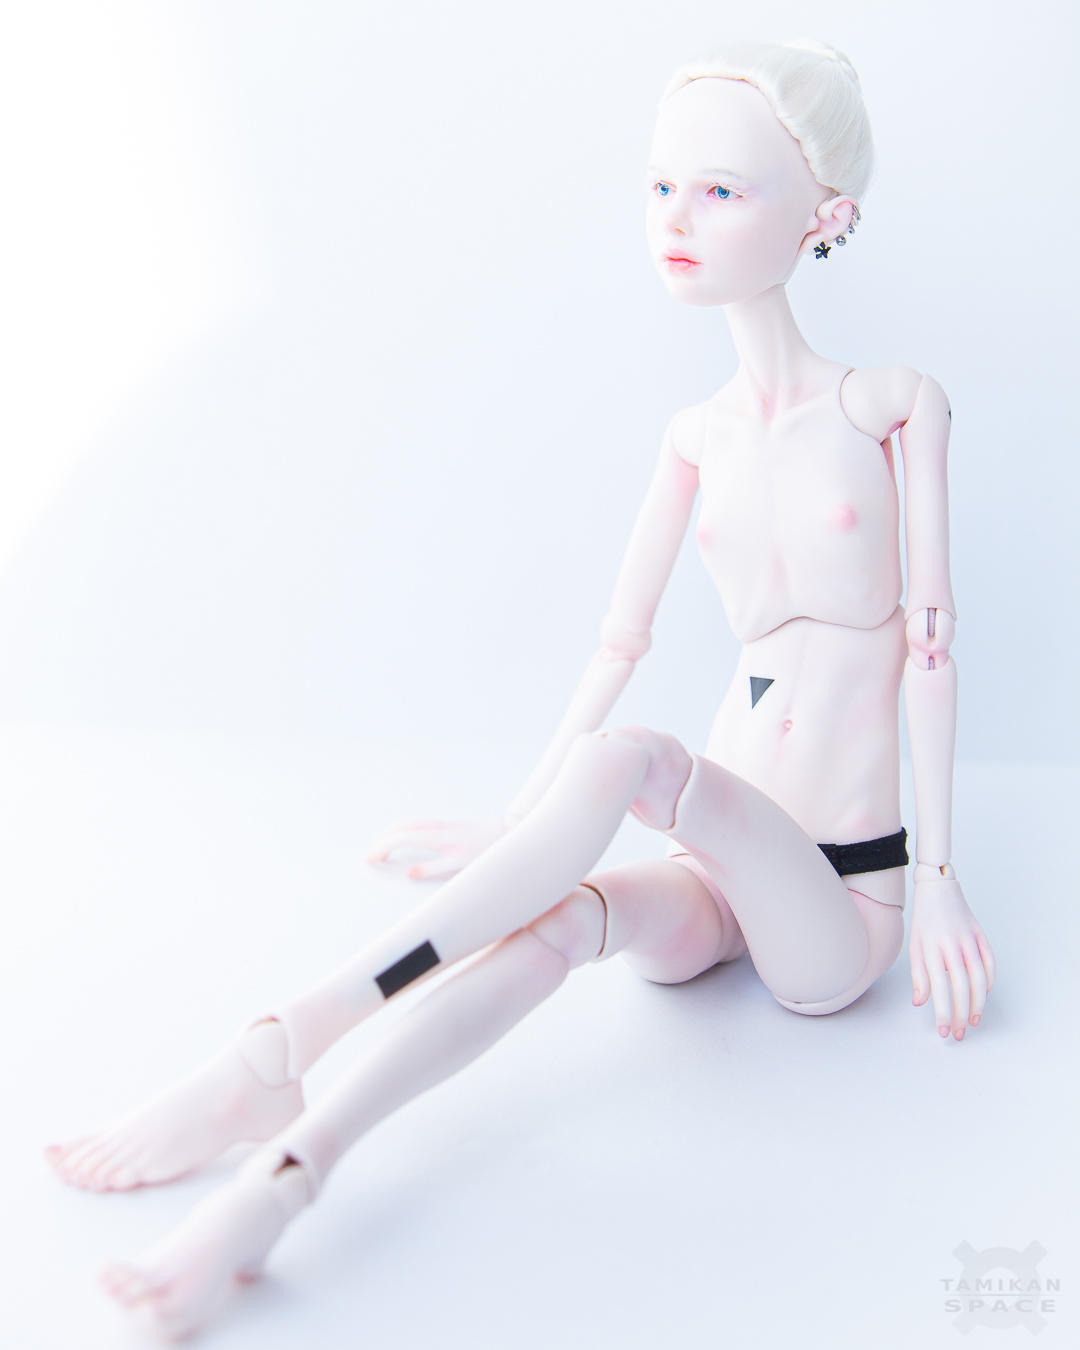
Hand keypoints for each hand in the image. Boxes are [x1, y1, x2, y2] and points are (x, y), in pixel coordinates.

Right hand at [365, 817, 508, 880]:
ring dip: (389, 834)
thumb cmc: (484, 851)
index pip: (400, 838)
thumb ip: (433, 869)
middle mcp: (434, 827)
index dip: (382, 848)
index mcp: (435, 836)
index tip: (370, 859)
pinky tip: (400, 840)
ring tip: (379, 847)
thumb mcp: (459, 865)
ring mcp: (438, 825)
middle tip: (369, 855)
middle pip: (399, 827)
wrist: (504, 833)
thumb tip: (408, 873)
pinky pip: (414, 825)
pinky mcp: (443, 826)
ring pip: (406, 824)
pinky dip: (400, 831)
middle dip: (380, 840)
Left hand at [909, 874, 995, 1040]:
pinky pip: (990, 964)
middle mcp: (951, 945)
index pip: (939, 988)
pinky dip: (989, 982)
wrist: (938, 890)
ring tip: (973, 1021)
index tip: (944, 1031)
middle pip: (961, 987)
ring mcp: (969, 939)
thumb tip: (920, 1003)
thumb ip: (918, 975)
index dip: (943, 1012)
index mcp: (931, 948)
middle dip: (961, 1015)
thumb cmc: (924, 923)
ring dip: (978, 1004)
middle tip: (959, 1034)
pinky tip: (982, 996)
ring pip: (980, 978)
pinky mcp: (981, 935)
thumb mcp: (914, 947)